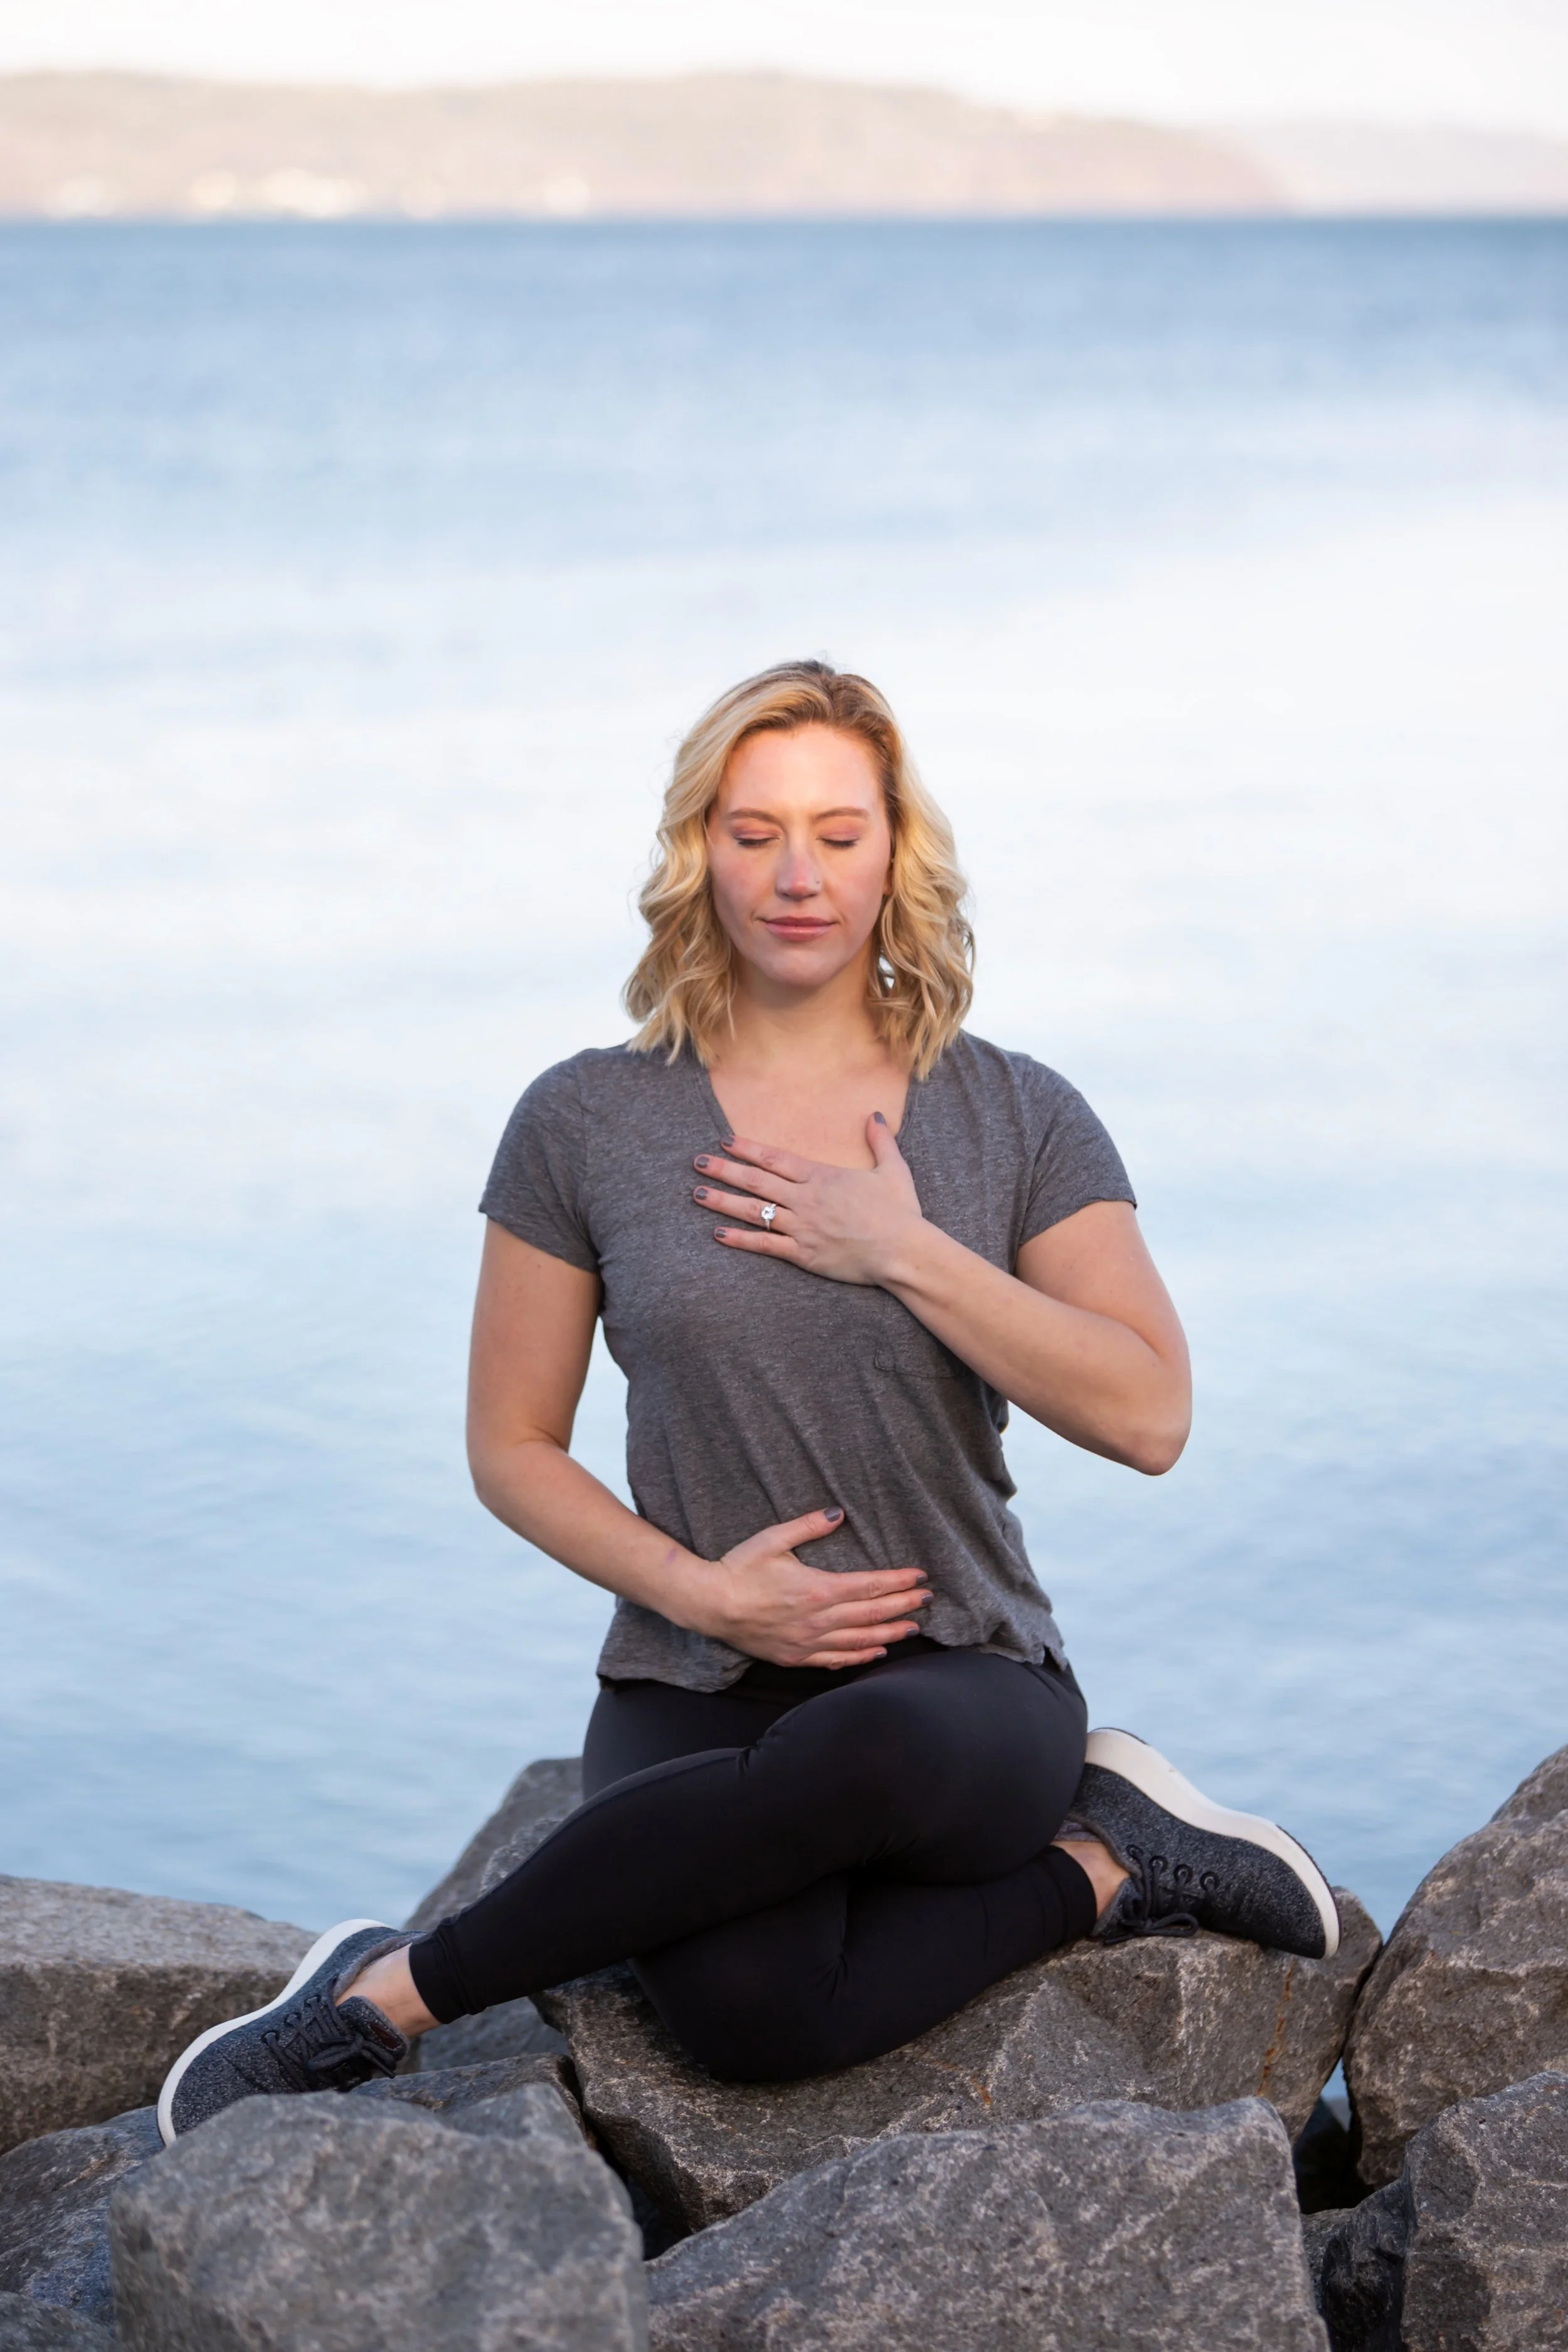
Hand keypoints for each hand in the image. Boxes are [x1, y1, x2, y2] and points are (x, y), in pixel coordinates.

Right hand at [689, 1507, 932, 1668]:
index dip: (898, 1582)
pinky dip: (860, 1657)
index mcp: (818, 1588)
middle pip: (872, 1614)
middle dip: (904, 1606)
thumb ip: (808, 1526)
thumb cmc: (739, 1568)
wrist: (709, 1605)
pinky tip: (876, 1652)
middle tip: (927, 1600)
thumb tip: (838, 1514)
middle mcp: (819, 1619)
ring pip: (860, 1641)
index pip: (870, 1586)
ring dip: (890, 1634)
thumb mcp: (773, 1538)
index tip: (920, 1577)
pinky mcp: (796, 1656)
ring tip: (913, 1628)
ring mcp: (808, 1641)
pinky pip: (836, 1660)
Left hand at [692, 1115, 924, 1286]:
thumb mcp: (893, 1169)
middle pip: (756, 1181)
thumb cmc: (900, 1212)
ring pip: (755, 1211)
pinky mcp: (804, 1254)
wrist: (903, 1251)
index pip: (775, 1159)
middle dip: (724, 1170)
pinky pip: (765, 1245)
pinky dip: (740, 1240)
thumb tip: (875, 1115)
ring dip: (723, 1201)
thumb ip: (881, 1141)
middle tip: (698, 1162)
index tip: (725, 1142)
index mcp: (822, 1177)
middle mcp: (806, 1199)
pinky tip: (718, 1234)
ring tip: (697, 1194)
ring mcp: (802, 1227)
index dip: (747, 1149)